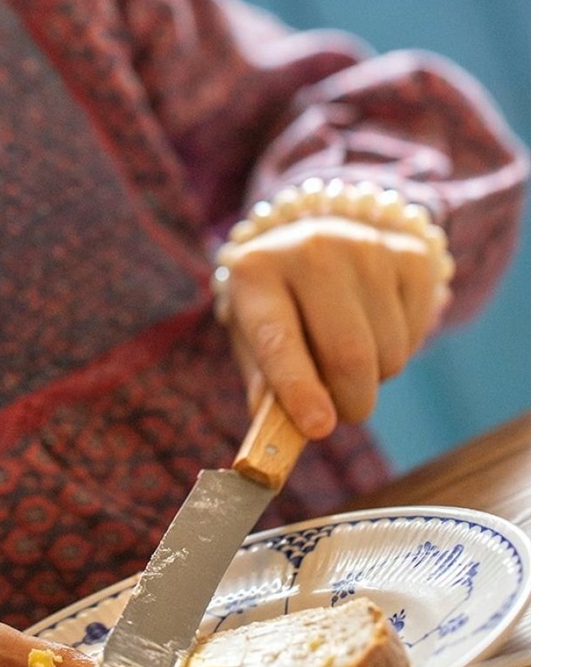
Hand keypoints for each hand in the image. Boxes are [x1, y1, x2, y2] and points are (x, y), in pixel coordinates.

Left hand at [216, 215, 448, 438]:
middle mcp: (312, 251)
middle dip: (351, 402)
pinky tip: (376, 330)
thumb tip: (284, 423)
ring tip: (351, 362)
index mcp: (256, 272)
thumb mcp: (251, 336)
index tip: (318, 428)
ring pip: (388, 351)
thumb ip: (264, 381)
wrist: (318, 238)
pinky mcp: (411, 254)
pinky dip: (400, 351)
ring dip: (375, 378)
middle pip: (347, 353)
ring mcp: (366, 247)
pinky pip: (417, 333)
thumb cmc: (278, 304)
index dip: (298, 389)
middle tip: (345, 414)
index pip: (278, 340)